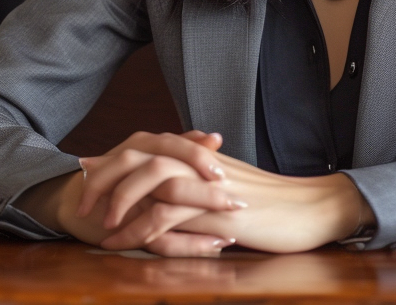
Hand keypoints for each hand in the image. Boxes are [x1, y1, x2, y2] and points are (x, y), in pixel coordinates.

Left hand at [82, 133, 372, 252]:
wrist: (311, 209)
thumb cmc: (277, 206)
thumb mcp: (232, 193)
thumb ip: (202, 189)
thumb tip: (172, 199)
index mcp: (202, 158)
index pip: (150, 150)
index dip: (116, 164)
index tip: (92, 179)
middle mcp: (200, 165)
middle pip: (140, 157)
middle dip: (106, 179)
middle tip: (84, 204)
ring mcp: (206, 186)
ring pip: (149, 182)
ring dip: (118, 205)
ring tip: (99, 228)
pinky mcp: (213, 210)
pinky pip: (167, 214)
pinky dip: (140, 229)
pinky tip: (124, 245)